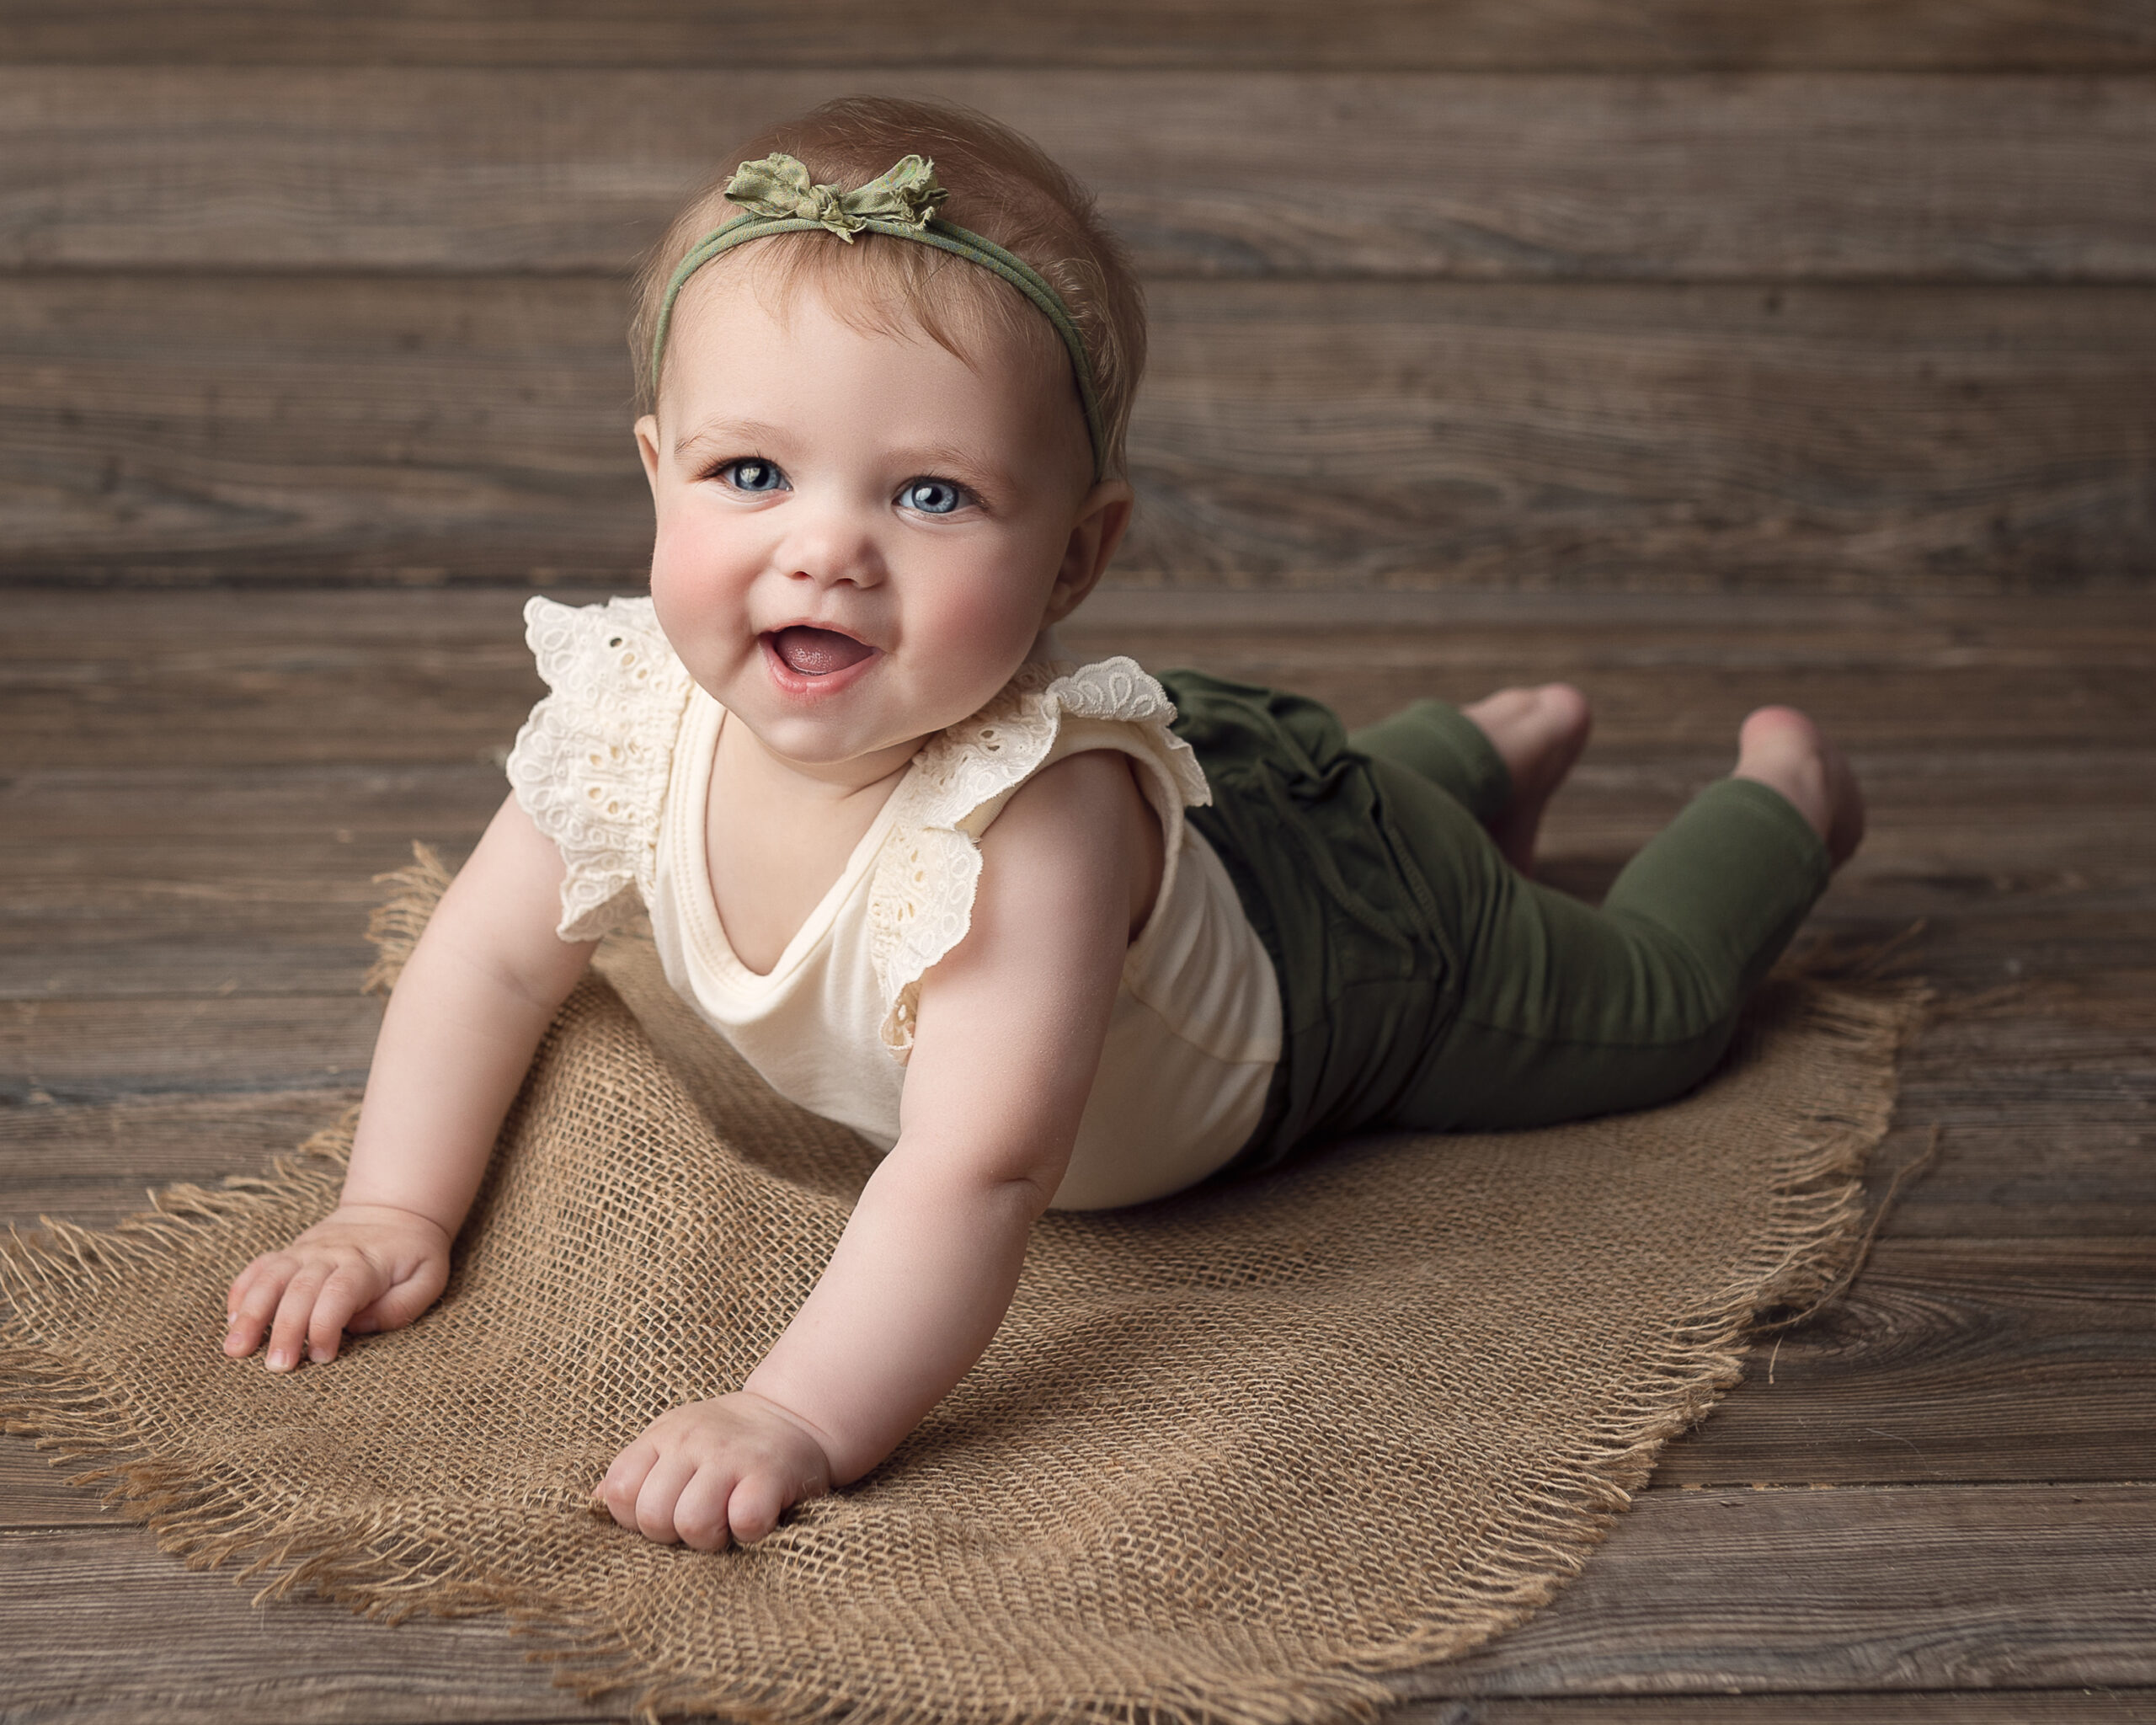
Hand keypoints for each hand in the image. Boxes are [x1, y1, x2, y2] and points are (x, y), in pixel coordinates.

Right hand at [223, 1203, 451, 1370]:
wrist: (395, 1211)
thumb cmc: (413, 1255)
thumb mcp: (428, 1278)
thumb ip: (401, 1306)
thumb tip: (359, 1325)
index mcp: (364, 1263)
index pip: (337, 1294)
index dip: (325, 1326)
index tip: (320, 1357)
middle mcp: (328, 1255)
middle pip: (299, 1291)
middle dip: (284, 1330)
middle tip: (276, 1367)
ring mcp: (304, 1251)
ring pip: (270, 1279)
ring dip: (249, 1314)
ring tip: (234, 1349)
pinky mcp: (290, 1253)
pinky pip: (258, 1268)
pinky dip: (241, 1291)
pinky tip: (230, 1321)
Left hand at [595, 1391, 833, 1551]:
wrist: (796, 1415)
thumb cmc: (726, 1442)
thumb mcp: (673, 1442)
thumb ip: (635, 1471)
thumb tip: (594, 1503)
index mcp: (663, 1436)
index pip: (620, 1491)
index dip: (636, 1517)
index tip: (666, 1511)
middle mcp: (693, 1441)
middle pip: (653, 1515)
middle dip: (672, 1533)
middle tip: (700, 1519)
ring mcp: (732, 1456)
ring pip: (692, 1523)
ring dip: (709, 1538)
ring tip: (725, 1522)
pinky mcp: (770, 1474)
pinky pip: (745, 1521)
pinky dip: (749, 1532)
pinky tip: (754, 1518)